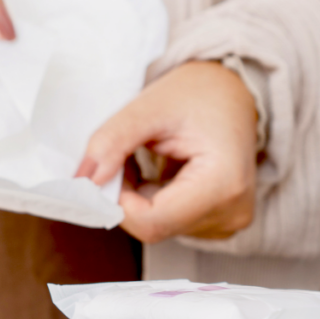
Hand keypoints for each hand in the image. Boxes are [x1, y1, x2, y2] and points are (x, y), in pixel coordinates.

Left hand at [76, 61, 257, 242]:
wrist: (235, 90)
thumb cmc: (199, 93)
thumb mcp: (149, 108)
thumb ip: (112, 142)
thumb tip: (84, 180)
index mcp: (224, 184)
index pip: (152, 221)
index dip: (119, 201)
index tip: (111, 167)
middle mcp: (232, 212)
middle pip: (154, 227)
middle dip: (127, 197)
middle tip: (127, 156)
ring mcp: (229, 222)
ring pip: (159, 227)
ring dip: (140, 198)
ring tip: (150, 157)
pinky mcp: (222, 223)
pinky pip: (172, 223)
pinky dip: (156, 201)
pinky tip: (163, 172)